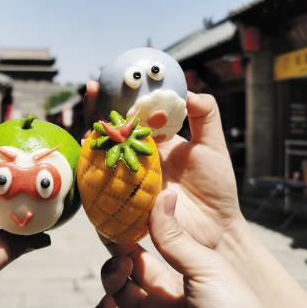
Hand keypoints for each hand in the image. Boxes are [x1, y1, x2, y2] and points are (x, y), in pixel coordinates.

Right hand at [84, 83, 240, 247]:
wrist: (216, 228)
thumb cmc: (216, 188)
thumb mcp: (213, 146)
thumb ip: (204, 116)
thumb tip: (188, 91)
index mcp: (156, 143)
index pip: (134, 116)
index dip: (122, 98)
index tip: (112, 79)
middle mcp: (139, 158)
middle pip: (112, 131)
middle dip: (98, 110)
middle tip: (92, 89)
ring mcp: (130, 179)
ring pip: (102, 154)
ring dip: (93, 137)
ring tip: (90, 122)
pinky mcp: (125, 201)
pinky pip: (103, 185)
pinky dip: (93, 170)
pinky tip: (91, 154)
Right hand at [91, 190, 306, 307]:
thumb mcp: (206, 267)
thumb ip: (175, 237)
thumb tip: (162, 195)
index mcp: (182, 274)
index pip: (149, 247)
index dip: (133, 231)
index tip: (119, 211)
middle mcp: (163, 296)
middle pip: (129, 267)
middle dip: (117, 250)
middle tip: (108, 231)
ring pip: (115, 293)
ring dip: (111, 276)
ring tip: (122, 268)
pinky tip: (107, 303)